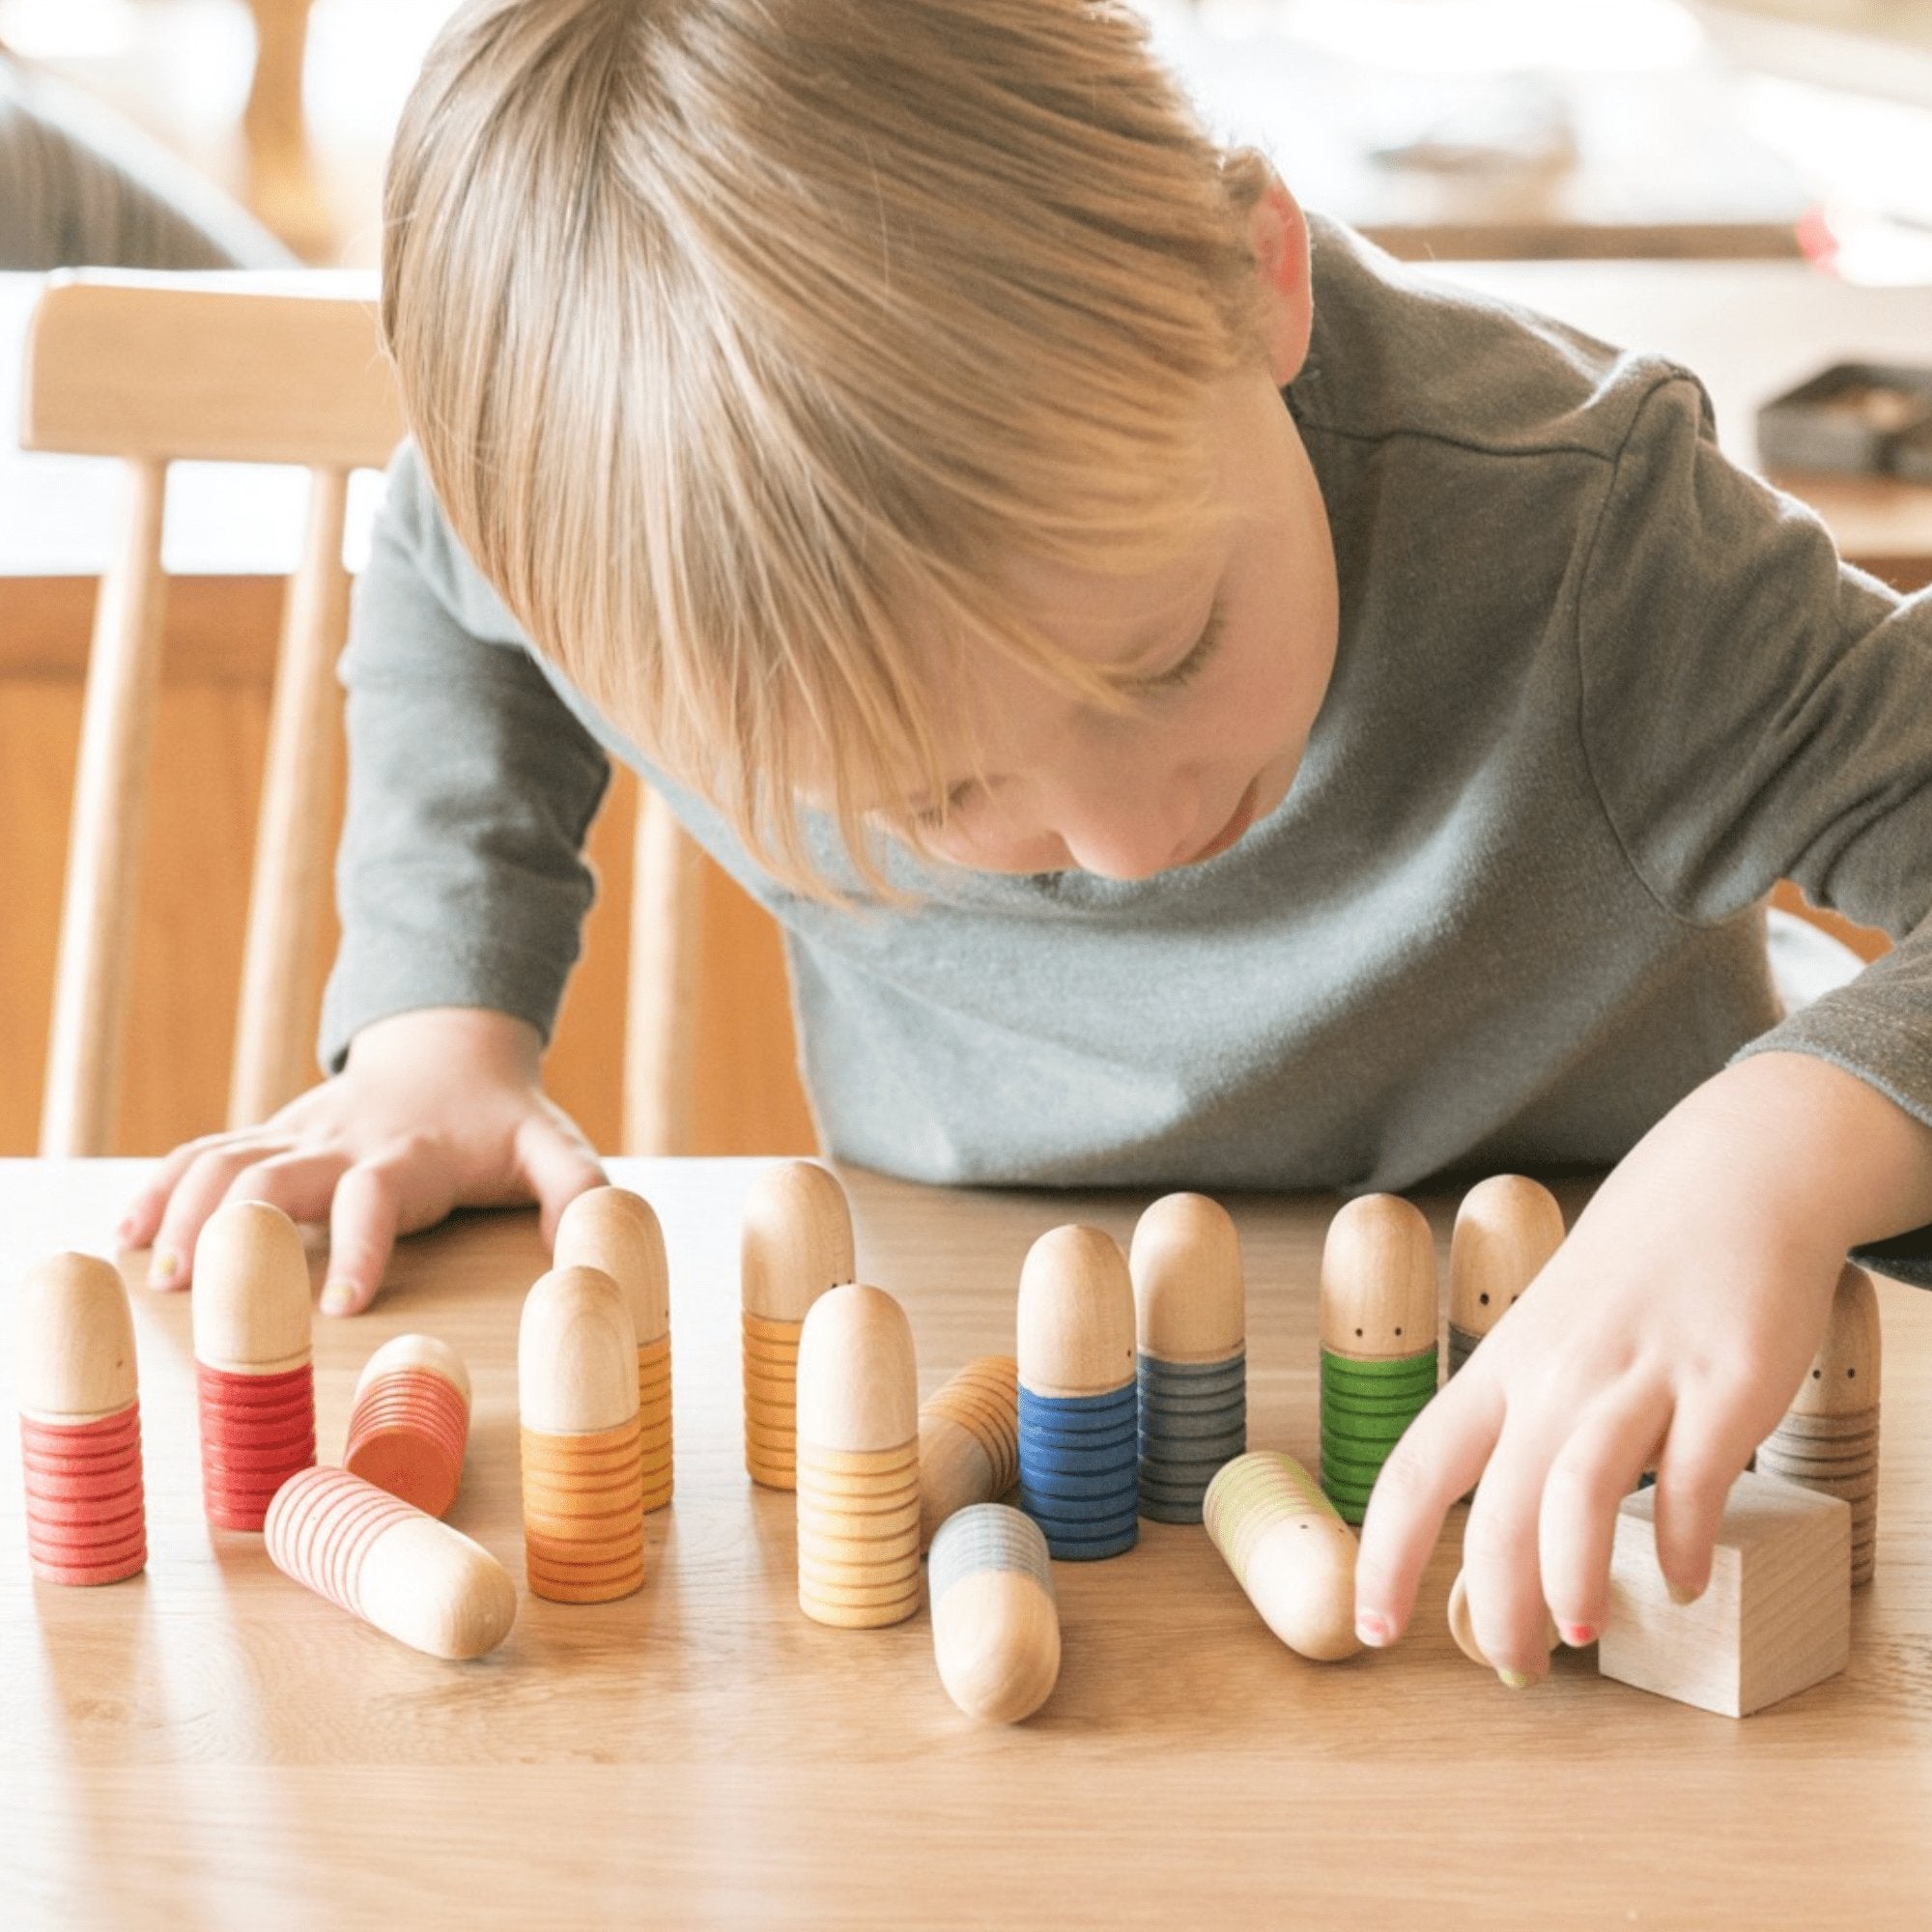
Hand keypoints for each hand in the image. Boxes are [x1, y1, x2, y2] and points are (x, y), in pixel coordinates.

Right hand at [116, 1007, 605, 1315]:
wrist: (452, 1047)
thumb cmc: (503, 1117)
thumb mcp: (553, 1148)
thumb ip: (579, 1194)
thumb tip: (597, 1245)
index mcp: (410, 1155)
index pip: (377, 1196)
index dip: (359, 1246)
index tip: (342, 1305)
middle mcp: (343, 1141)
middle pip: (273, 1174)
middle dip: (235, 1231)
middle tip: (201, 1294)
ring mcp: (299, 1134)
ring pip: (224, 1160)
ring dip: (185, 1212)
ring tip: (158, 1274)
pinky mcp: (272, 1133)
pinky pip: (203, 1152)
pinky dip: (162, 1186)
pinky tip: (129, 1230)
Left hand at [1353, 1053, 1931, 1684]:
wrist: (1729, 1178)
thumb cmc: (1629, 1276)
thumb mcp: (1548, 1338)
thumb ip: (1526, 1424)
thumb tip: (1508, 1538)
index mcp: (1502, 1368)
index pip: (1417, 1470)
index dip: (1387, 1554)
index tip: (1373, 1626)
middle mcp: (1557, 1373)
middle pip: (1502, 1505)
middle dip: (1495, 1602)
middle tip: (1511, 1667)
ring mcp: (1642, 1375)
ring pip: (1581, 1490)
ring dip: (1573, 1578)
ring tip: (1578, 1634)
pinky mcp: (1727, 1380)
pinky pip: (1696, 1478)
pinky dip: (1682, 1543)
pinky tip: (1680, 1578)